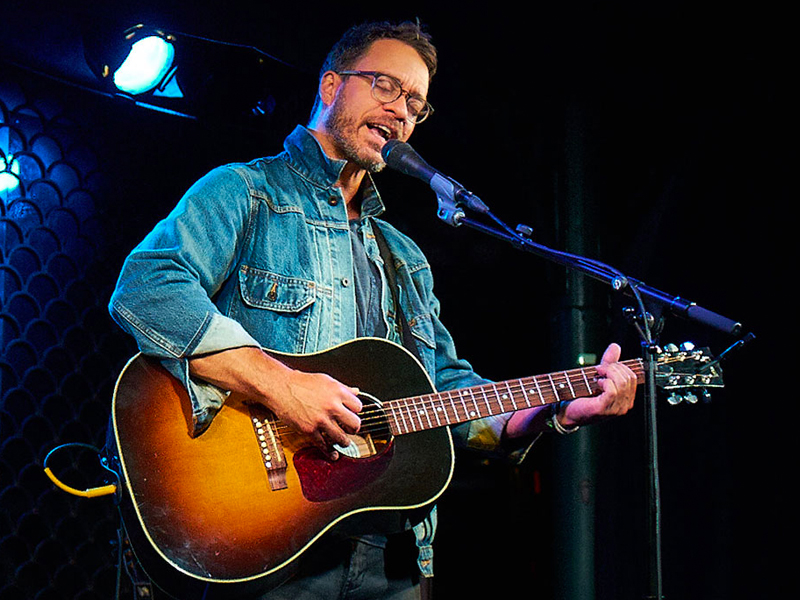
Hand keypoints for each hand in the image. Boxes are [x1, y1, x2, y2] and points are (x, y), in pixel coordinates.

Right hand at [188, 346, 361, 458]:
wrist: (279, 387)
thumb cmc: (300, 382)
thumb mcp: (324, 380)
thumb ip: (342, 388)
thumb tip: (355, 391)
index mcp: (337, 391)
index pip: (358, 406)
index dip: (356, 411)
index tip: (353, 413)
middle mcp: (331, 406)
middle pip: (354, 423)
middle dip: (354, 428)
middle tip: (351, 429)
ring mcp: (320, 419)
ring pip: (342, 437)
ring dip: (345, 441)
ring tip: (344, 441)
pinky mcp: (309, 430)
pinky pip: (324, 445)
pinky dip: (330, 452)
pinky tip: (333, 454)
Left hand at [558, 343, 637, 427]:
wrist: (568, 411)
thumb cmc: (583, 395)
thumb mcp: (599, 376)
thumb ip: (609, 362)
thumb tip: (615, 346)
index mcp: (626, 399)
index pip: (633, 377)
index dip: (620, 367)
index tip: (606, 365)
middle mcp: (624, 405)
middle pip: (629, 378)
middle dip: (613, 368)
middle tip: (599, 368)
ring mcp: (615, 409)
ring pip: (622, 383)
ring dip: (608, 373)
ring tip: (598, 374)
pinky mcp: (604, 409)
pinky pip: (612, 390)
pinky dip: (605, 382)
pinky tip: (597, 382)